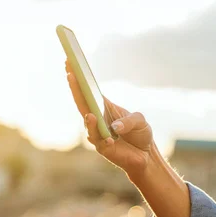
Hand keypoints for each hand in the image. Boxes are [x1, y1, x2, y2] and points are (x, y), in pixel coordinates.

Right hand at [65, 59, 154, 182]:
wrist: (146, 155)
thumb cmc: (140, 133)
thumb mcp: (140, 120)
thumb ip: (129, 121)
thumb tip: (114, 127)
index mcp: (105, 107)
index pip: (88, 90)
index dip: (79, 77)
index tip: (70, 61)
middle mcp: (98, 118)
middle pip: (82, 102)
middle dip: (75, 87)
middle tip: (69, 72)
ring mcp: (97, 133)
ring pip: (87, 121)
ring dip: (86, 113)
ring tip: (90, 111)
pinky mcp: (103, 148)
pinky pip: (97, 139)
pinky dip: (98, 133)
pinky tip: (103, 129)